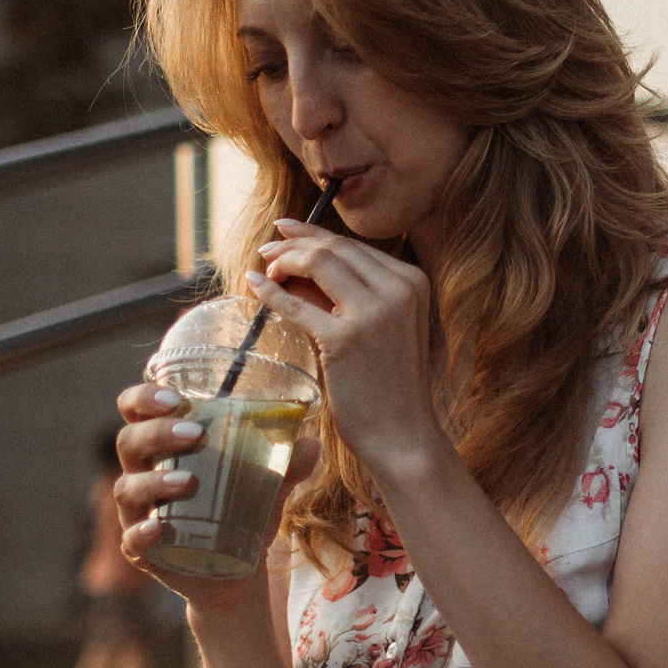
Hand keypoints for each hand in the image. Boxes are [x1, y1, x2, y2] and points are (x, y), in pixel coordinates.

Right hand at [109, 381, 317, 613]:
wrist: (238, 574)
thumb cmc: (243, 515)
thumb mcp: (268, 487)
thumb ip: (288, 465)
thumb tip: (311, 443)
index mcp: (164, 447)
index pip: (135, 410)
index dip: (144, 397)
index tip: (175, 398)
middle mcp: (143, 475)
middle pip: (129, 443)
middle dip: (156, 433)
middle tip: (193, 434)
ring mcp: (138, 514)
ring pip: (128, 489)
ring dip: (154, 481)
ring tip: (189, 480)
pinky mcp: (143, 552)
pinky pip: (131, 540)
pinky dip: (141, 532)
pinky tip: (158, 526)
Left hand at [247, 219, 457, 493]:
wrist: (405, 435)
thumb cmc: (392, 387)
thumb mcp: (385, 329)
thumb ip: (353, 298)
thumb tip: (297, 270)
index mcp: (413, 281)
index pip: (355, 246)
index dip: (315, 235)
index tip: (288, 232)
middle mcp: (398, 289)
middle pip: (335, 248)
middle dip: (294, 242)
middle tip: (267, 249)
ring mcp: (374, 313)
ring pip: (318, 262)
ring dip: (284, 260)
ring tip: (264, 269)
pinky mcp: (346, 339)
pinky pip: (297, 304)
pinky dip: (271, 292)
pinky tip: (254, 286)